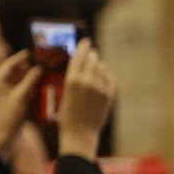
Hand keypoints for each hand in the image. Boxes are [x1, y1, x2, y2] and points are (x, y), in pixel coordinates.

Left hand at [0, 50, 42, 158]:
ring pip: (19, 79)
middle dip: (28, 66)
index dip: (22, 57)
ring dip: (30, 75)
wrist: (6, 135)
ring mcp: (5, 92)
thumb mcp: (22, 96)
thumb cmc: (10, 116)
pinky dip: (30, 84)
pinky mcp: (11, 99)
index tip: (34, 52)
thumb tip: (39, 67)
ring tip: (44, 70)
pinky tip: (40, 83)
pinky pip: (21, 87)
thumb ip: (30, 79)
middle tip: (42, 61)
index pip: (9, 64)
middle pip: (15, 70)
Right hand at [57, 39, 115, 158]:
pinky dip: (106, 76)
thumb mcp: (63, 94)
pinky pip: (110, 78)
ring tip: (95, 69)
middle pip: (92, 59)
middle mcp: (87, 81)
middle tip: (91, 54)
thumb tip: (82, 68)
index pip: (79, 56)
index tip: (86, 40)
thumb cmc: (66, 116)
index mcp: (71, 80)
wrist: (79, 133)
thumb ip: (73, 79)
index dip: (83, 46)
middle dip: (91, 56)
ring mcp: (100, 87)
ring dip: (98, 66)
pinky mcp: (109, 94)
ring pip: (102, 68)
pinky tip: (102, 79)